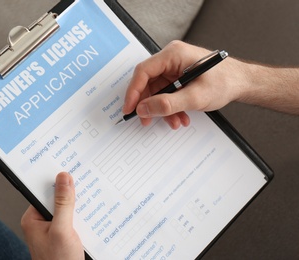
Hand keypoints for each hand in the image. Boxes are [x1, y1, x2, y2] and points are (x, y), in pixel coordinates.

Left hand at [21, 172, 83, 259]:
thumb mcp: (62, 229)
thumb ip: (63, 203)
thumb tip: (63, 178)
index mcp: (33, 219)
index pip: (44, 192)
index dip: (57, 181)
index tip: (70, 170)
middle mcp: (41, 223)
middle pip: (57, 199)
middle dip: (71, 193)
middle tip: (85, 182)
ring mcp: (53, 229)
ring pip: (67, 209)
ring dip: (79, 206)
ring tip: (91, 199)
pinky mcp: (64, 235)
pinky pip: (73, 219)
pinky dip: (82, 216)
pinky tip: (92, 214)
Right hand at [123, 40, 246, 127]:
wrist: (241, 83)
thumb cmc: (225, 82)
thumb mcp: (195, 97)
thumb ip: (167, 104)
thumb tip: (144, 109)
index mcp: (173, 54)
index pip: (143, 72)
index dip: (133, 92)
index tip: (130, 109)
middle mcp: (171, 59)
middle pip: (148, 83)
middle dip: (149, 105)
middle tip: (146, 120)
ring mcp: (174, 68)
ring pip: (157, 91)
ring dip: (163, 109)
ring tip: (174, 122)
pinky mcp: (178, 77)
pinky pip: (166, 93)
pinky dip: (170, 108)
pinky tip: (180, 117)